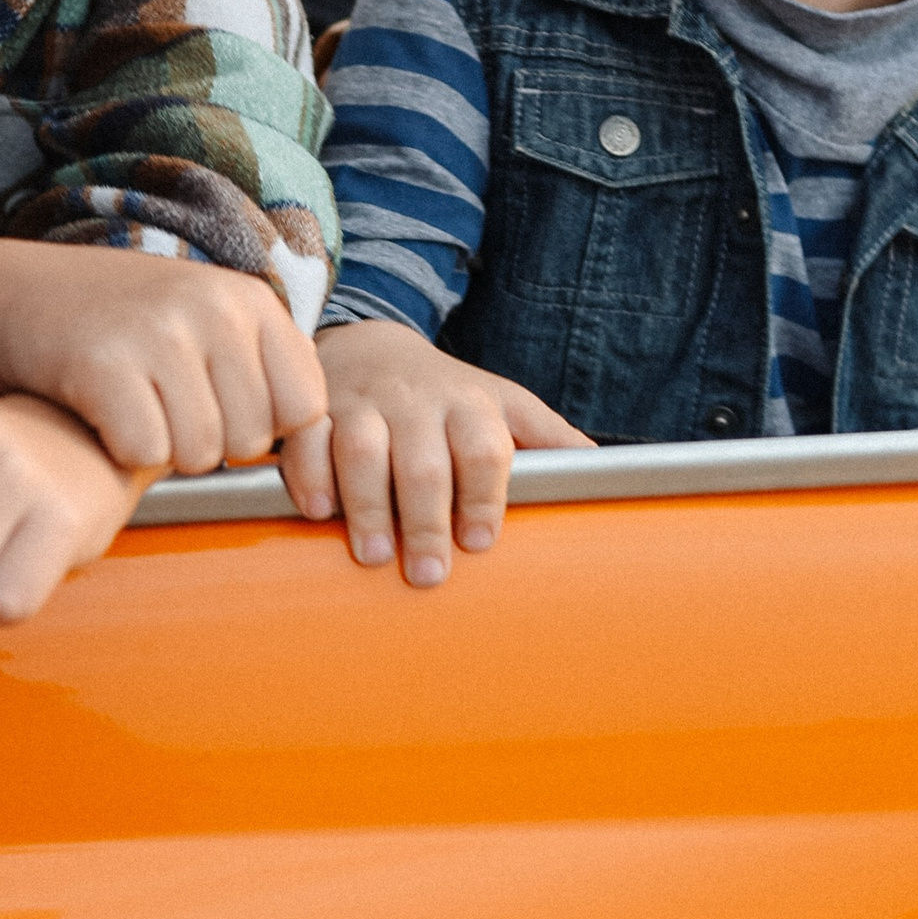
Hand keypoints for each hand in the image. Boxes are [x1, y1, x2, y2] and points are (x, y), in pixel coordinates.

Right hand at [0, 236, 326, 476]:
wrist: (11, 295)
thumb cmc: (117, 325)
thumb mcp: (201, 322)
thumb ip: (259, 369)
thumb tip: (320, 449)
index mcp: (248, 298)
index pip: (306, 407)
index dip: (262, 428)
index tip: (217, 412)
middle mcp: (213, 307)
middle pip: (249, 441)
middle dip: (206, 445)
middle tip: (159, 406)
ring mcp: (159, 333)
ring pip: (197, 454)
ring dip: (160, 451)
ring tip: (130, 405)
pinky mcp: (104, 365)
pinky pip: (144, 454)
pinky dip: (118, 450)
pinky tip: (98, 410)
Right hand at [279, 321, 588, 584]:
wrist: (372, 345)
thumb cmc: (447, 397)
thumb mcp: (505, 405)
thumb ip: (551, 439)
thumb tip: (612, 473)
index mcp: (470, 405)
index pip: (483, 449)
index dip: (483, 497)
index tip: (479, 542)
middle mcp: (416, 402)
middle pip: (422, 462)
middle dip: (425, 521)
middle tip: (429, 573)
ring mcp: (363, 403)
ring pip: (362, 450)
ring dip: (367, 506)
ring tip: (374, 555)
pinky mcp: (317, 408)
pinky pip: (305, 440)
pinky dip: (307, 476)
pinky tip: (318, 511)